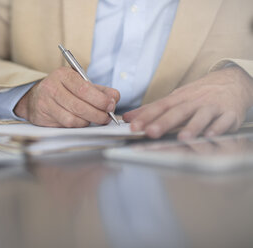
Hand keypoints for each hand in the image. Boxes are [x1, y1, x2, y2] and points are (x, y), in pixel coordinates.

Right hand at [14, 67, 119, 126]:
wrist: (35, 97)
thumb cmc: (63, 90)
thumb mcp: (79, 84)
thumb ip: (99, 90)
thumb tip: (114, 97)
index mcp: (63, 74)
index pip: (84, 89)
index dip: (100, 99)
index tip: (111, 105)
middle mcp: (52, 87)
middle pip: (79, 106)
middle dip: (98, 114)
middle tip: (107, 117)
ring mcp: (46, 103)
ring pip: (73, 118)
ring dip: (88, 121)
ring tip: (95, 119)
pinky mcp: (43, 117)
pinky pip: (66, 125)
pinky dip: (79, 125)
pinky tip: (82, 121)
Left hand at [123, 66, 252, 139]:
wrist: (232, 81)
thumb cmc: (199, 94)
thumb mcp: (174, 98)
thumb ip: (151, 109)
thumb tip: (128, 118)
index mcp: (178, 98)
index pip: (159, 107)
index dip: (146, 117)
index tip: (133, 127)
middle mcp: (194, 101)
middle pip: (177, 112)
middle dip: (163, 123)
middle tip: (151, 133)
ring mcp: (213, 106)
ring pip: (201, 116)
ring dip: (192, 127)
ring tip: (182, 137)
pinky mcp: (230, 113)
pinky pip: (224, 121)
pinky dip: (218, 128)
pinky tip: (210, 135)